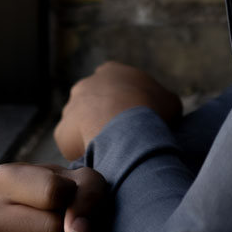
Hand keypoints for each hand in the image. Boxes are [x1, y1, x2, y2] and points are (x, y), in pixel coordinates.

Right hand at [0, 162, 108, 231]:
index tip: (70, 195)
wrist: (53, 217)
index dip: (74, 195)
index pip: (52, 192)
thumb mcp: (84, 180)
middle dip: (72, 227)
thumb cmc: (69, 193)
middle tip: (70, 222)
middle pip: (52, 228)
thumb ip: (87, 196)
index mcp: (2, 179)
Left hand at [54, 61, 181, 159]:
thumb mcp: (170, 101)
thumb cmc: (150, 111)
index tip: (135, 120)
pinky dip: (83, 153)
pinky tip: (99, 160)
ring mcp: (70, 108)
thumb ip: (162, 101)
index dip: (126, 103)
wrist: (125, 130)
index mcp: (111, 71)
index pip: (116, 86)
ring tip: (111, 152)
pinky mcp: (61, 132)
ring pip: (81, 124)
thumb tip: (163, 109)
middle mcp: (85, 85)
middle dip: (105, 118)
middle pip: (95, 104)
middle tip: (122, 137)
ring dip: (92, 135)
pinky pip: (72, 145)